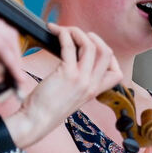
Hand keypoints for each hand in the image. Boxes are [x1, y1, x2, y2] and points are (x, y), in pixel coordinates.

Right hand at [0, 9, 24, 79]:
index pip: (1, 35)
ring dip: (16, 60)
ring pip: (9, 39)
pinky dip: (9, 60)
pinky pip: (1, 45)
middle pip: (9, 35)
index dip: (10, 53)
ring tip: (18, 79)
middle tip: (19, 77)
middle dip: (17, 56)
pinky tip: (12, 74)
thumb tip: (2, 73)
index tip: (13, 72)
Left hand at [17, 25, 121, 139]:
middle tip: (77, 34)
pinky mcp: (67, 74)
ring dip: (77, 33)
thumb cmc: (46, 110)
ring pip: (90, 46)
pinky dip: (64, 35)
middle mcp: (91, 85)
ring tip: (64, 30)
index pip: (116, 72)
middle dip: (93, 37)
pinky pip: (70, 46)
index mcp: (94, 92)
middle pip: (106, 52)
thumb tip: (74, 60)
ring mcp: (82, 80)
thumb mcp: (71, 98)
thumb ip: (78, 83)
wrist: (35, 122)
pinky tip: (55, 32)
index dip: (108, 56)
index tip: (93, 48)